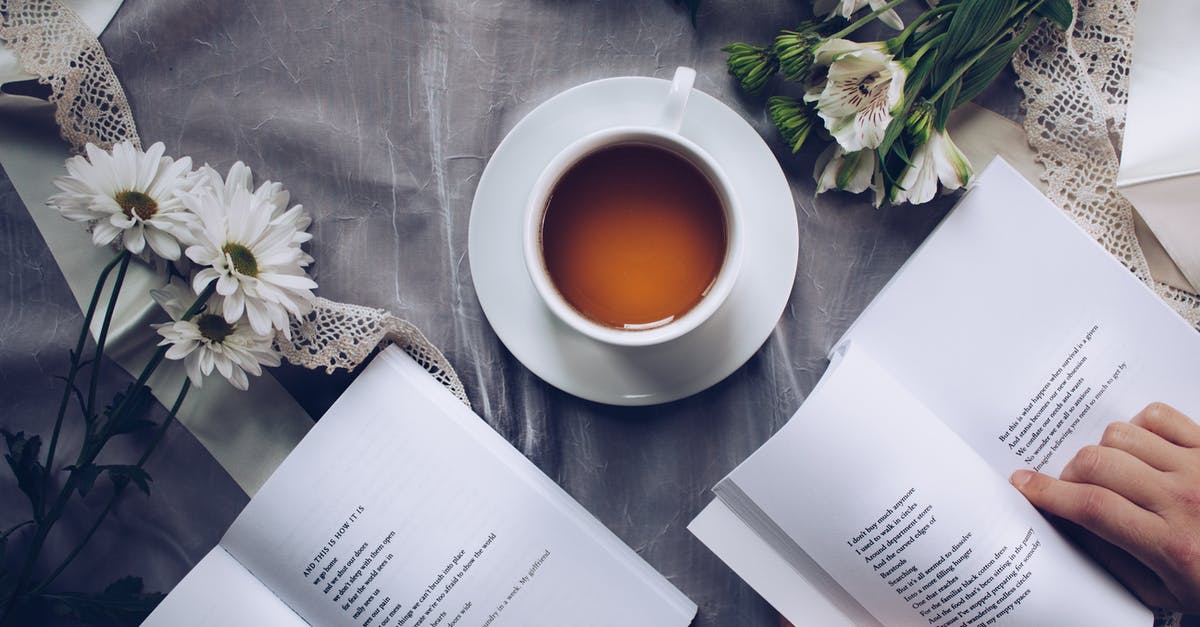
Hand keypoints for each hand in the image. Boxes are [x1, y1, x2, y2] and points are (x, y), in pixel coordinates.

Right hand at [1010, 402, 1199, 612]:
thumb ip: (1112, 560)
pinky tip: (1140, 450)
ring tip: (1112, 472)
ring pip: (1120, 435)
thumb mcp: (1163, 592)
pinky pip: (1158, 415)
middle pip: (1097, 464)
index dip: (1047, 492)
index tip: (1023, 484)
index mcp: (1171, 545)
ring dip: (1104, 451)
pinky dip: (1138, 426)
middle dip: (1070, 474)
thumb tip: (1066, 524)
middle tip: (1073, 488)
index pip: (1091, 506)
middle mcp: (1184, 499)